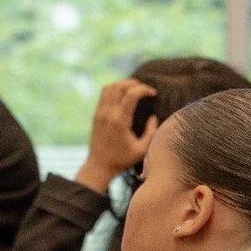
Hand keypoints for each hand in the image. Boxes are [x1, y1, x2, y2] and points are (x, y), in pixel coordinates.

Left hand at [74, 79, 158, 193]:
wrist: (99, 166)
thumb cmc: (122, 160)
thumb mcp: (142, 150)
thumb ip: (151, 132)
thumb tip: (154, 117)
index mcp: (120, 121)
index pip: (131, 94)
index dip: (144, 89)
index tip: (153, 93)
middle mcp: (108, 114)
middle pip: (120, 86)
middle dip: (135, 83)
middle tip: (145, 89)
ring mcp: (100, 113)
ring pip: (110, 87)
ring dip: (123, 84)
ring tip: (135, 89)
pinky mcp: (96, 115)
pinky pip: (103, 94)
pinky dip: (114, 89)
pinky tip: (123, 94)